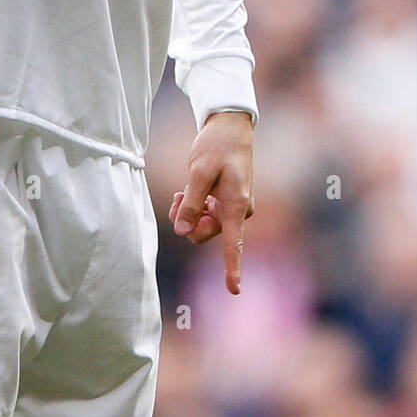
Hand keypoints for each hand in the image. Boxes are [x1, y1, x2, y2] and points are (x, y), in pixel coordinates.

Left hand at [169, 110, 253, 294]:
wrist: (230, 126)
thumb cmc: (217, 146)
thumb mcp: (198, 172)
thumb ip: (191, 203)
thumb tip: (184, 232)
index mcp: (236, 205)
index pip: (234, 243)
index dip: (232, 268)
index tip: (234, 290)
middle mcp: (238, 210)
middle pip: (206, 234)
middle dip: (188, 222)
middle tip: (178, 199)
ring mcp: (233, 206)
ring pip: (204, 226)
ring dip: (189, 214)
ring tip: (182, 192)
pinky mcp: (227, 201)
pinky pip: (207, 216)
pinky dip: (195, 208)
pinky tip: (188, 192)